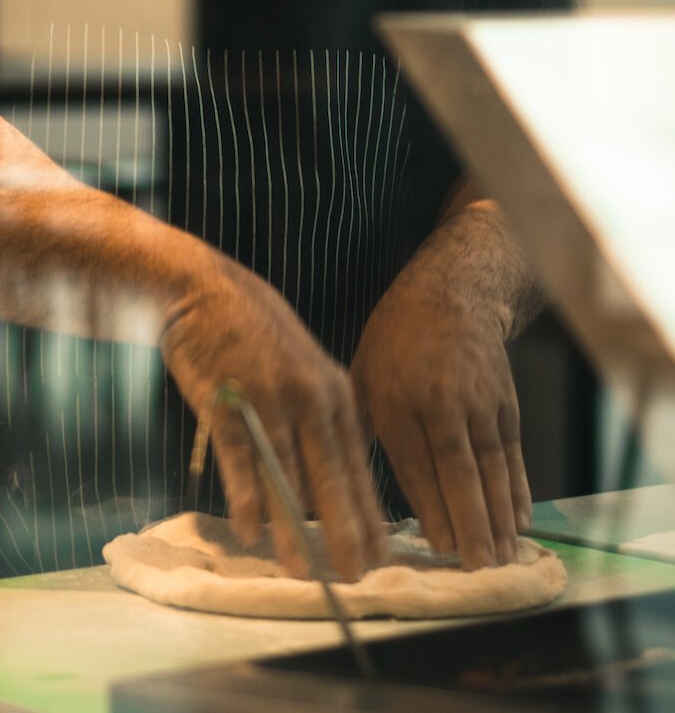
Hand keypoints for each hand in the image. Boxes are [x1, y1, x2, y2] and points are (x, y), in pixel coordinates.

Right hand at [160, 247, 385, 581]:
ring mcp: (268, 400)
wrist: (205, 290)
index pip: (358, 465)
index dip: (368, 514)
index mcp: (333, 391)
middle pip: (331, 477)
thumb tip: (333, 476)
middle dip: (344, 532)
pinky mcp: (225, 403)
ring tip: (303, 570)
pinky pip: (240, 460)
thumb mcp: (305, 367)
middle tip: (354, 576)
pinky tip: (249, 531)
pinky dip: (246, 499)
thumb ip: (322, 415)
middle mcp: (309, 398)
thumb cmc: (254, 331)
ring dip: (293, 530)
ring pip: (287, 478)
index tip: (378, 556)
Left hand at [350, 257, 530, 570]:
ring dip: (500, 515)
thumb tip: (339, 485)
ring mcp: (478, 399)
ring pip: (492, 465)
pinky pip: (513, 452)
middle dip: (471, 522)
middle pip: (459, 469)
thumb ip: (358, 428)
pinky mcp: (505, 400)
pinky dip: (520, 488)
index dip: (432, 507)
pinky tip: (521, 521)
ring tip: (503, 556)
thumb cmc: (395, 341)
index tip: (440, 548)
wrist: (450, 293)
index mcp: (396, 396)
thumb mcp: (362, 374)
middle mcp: (441, 399)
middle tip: (479, 567)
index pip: (416, 462)